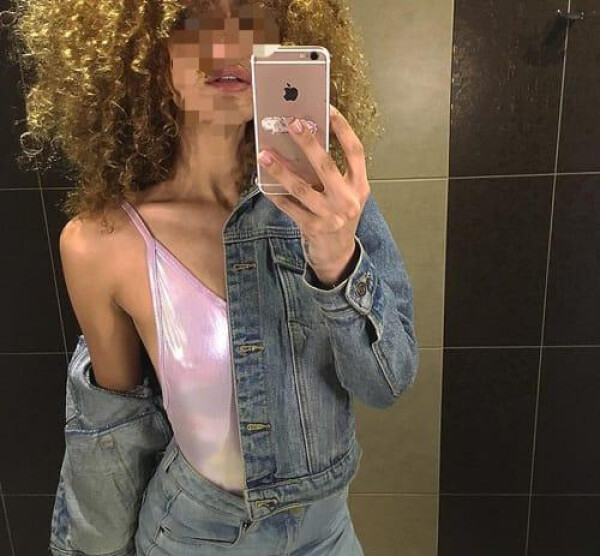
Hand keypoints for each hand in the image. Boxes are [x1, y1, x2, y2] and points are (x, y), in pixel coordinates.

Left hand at [258, 104, 369, 284]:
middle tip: (290, 122)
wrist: (338, 254)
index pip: (355, 151)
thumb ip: (333, 173)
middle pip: (326, 166)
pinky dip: (275, 194)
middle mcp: (349, 200)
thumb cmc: (339, 216)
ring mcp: (331, 216)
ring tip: (264, 154)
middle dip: (307, 142)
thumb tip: (305, 142)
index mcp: (360, 186)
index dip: (342, 128)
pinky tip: (263, 182)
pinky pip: (289, 207)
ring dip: (281, 169)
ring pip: (302, 188)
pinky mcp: (313, 229)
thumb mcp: (344, 194)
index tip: (327, 108)